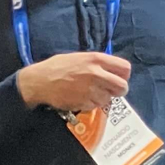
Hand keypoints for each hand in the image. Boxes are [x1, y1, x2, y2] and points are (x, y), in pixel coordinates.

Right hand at [16, 52, 130, 112]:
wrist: (40, 81)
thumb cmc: (57, 67)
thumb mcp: (80, 57)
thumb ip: (97, 63)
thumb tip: (110, 70)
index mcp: (97, 59)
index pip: (125, 68)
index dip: (124, 75)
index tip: (118, 78)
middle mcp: (97, 74)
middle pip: (122, 87)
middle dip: (119, 90)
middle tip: (110, 90)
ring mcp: (90, 90)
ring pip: (108, 99)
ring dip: (102, 98)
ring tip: (90, 94)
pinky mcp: (83, 102)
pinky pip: (95, 106)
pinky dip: (90, 104)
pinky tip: (81, 98)